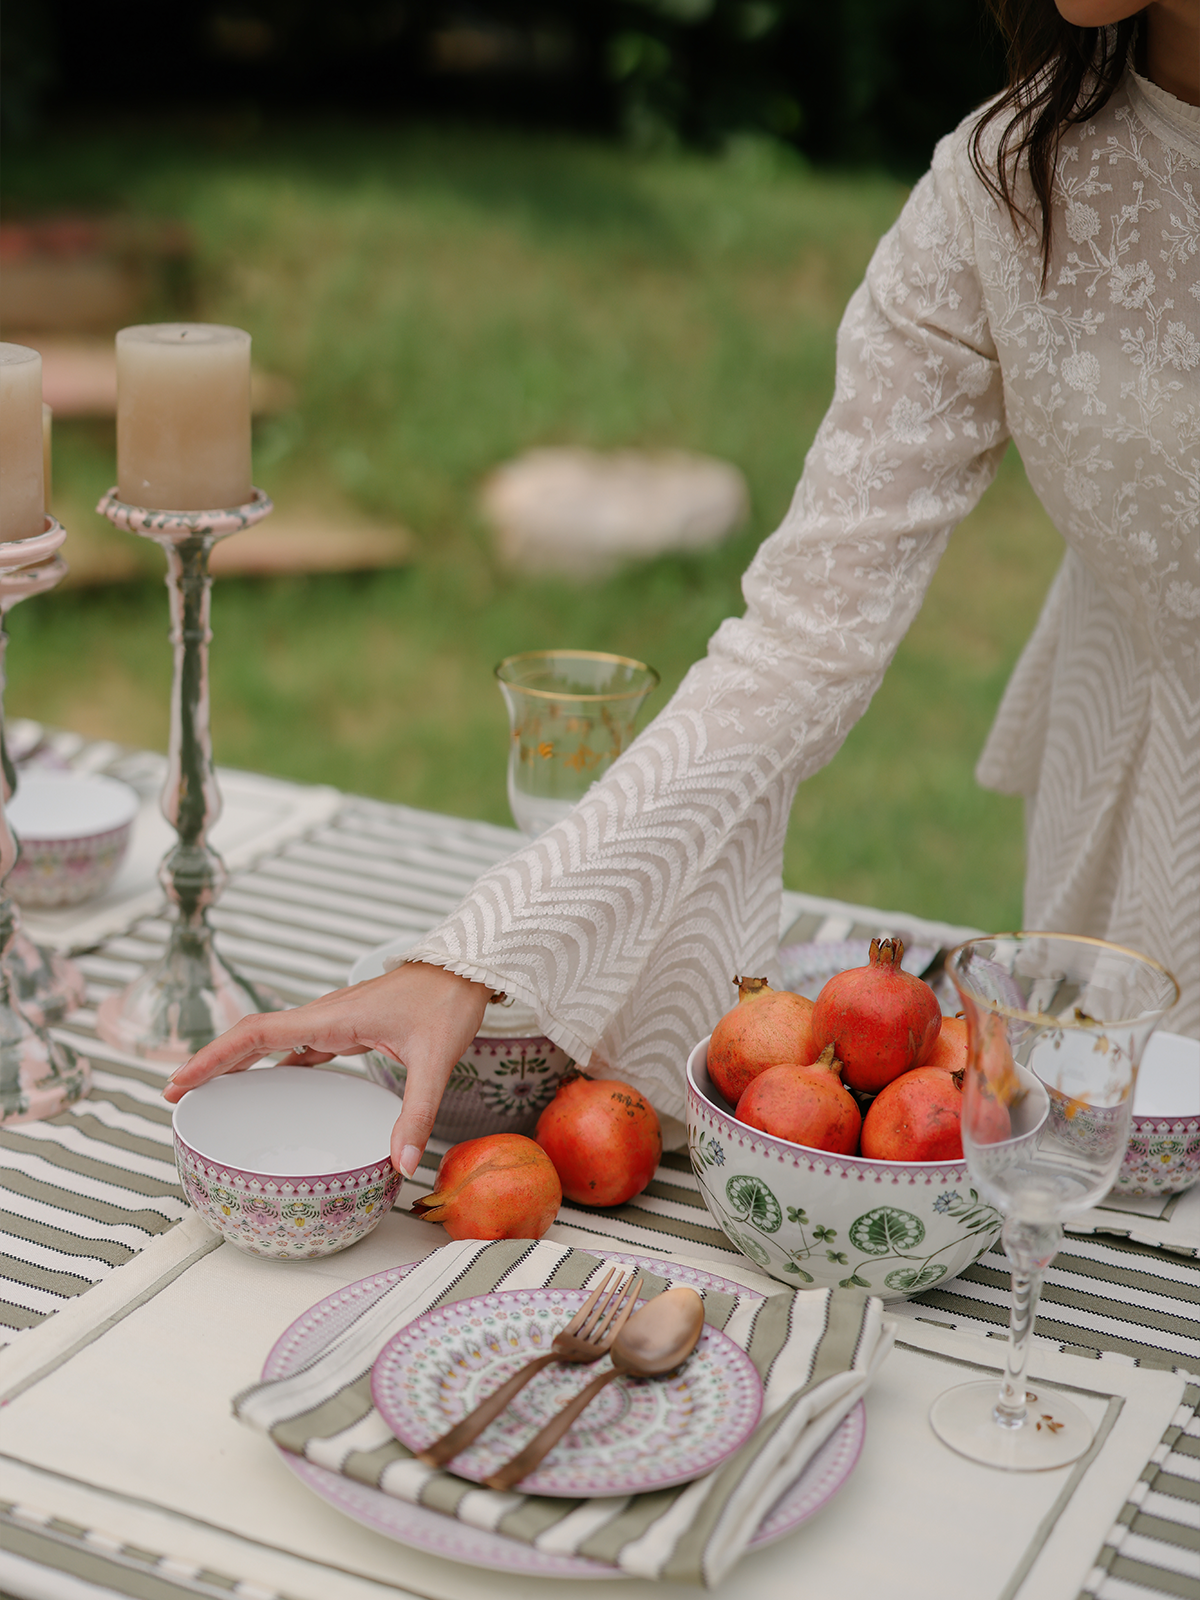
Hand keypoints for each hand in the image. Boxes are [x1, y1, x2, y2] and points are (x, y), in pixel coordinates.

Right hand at [162, 963, 490, 1177]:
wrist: (469, 968)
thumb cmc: (448, 1004)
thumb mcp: (435, 1061)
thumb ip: (416, 1113)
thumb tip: (401, 1164)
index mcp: (332, 1019)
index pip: (256, 1034)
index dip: (213, 1057)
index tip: (178, 1082)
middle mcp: (325, 1016)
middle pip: (252, 1036)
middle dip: (211, 1063)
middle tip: (174, 1095)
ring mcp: (336, 1020)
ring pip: (273, 1040)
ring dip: (238, 1062)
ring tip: (209, 1092)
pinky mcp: (350, 1026)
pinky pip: (300, 1045)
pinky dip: (275, 1063)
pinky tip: (273, 1085)